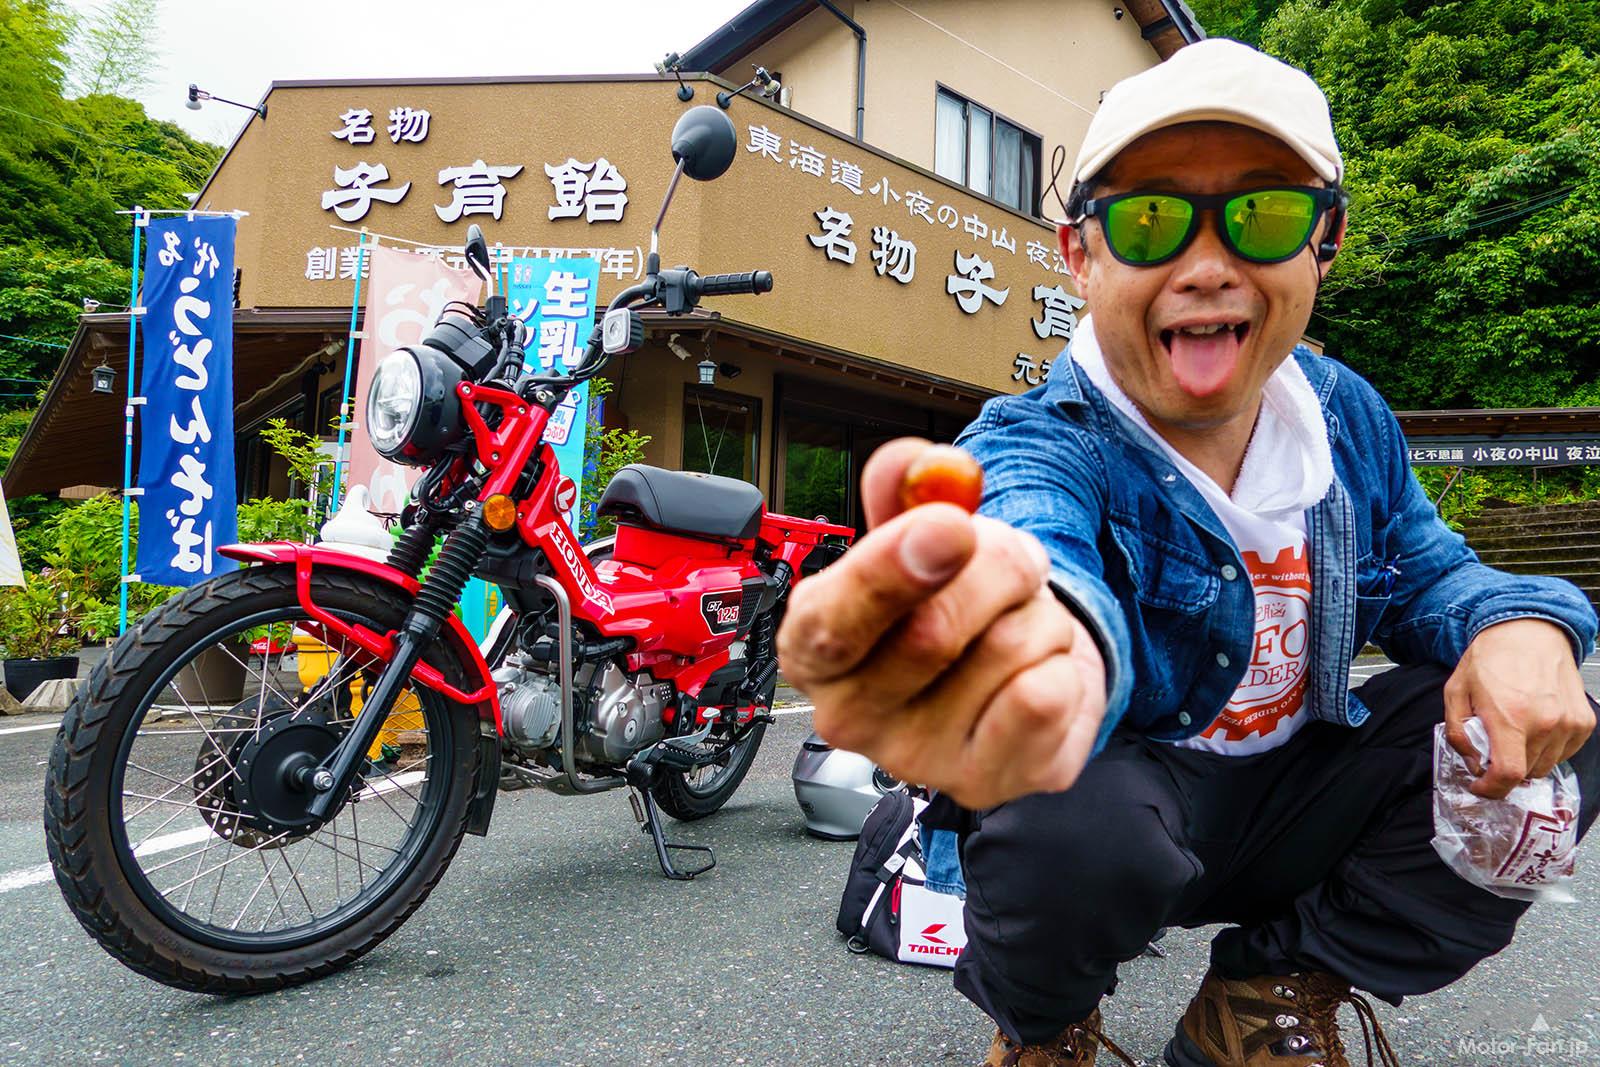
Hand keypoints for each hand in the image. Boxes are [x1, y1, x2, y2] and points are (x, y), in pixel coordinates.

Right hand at [777, 438, 1107, 809]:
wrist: (1006, 670)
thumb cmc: (946, 601)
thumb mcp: (915, 533)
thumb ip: (904, 490)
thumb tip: (916, 465)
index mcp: (813, 648)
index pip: (833, 622)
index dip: (891, 571)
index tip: (951, 527)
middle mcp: (851, 718)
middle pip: (934, 631)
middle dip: (997, 567)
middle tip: (1010, 555)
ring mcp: (919, 761)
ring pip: (1007, 651)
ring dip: (1035, 613)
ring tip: (1014, 622)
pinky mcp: (991, 783)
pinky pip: (1047, 696)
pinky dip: (1062, 662)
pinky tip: (1036, 670)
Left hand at [1443, 618, 1594, 798]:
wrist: (1528, 632)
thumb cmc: (1491, 658)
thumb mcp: (1456, 691)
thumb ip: (1458, 732)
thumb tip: (1473, 763)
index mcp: (1511, 717)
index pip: (1507, 774)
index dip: (1491, 789)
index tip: (1480, 787)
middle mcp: (1545, 723)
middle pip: (1525, 772)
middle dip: (1504, 769)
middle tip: (1492, 748)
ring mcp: (1568, 723)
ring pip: (1545, 765)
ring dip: (1526, 760)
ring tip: (1513, 733)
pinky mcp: (1584, 721)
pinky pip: (1564, 753)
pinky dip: (1547, 749)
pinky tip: (1533, 728)